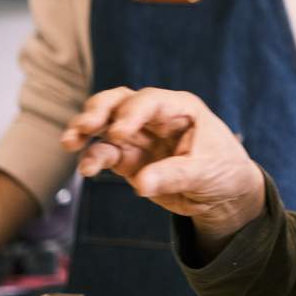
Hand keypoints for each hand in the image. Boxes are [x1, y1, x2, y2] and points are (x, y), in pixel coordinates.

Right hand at [61, 87, 265, 249]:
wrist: (225, 193)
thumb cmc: (223, 171)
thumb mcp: (206, 172)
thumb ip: (174, 176)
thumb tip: (140, 184)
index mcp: (179, 109)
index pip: (150, 101)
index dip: (131, 113)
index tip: (118, 133)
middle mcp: (155, 119)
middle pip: (119, 102)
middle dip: (98, 111)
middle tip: (84, 127)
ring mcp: (139, 138)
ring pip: (105, 127)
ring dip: (86, 132)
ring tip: (70, 144)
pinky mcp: (130, 160)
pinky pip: (106, 154)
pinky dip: (92, 158)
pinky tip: (86, 168)